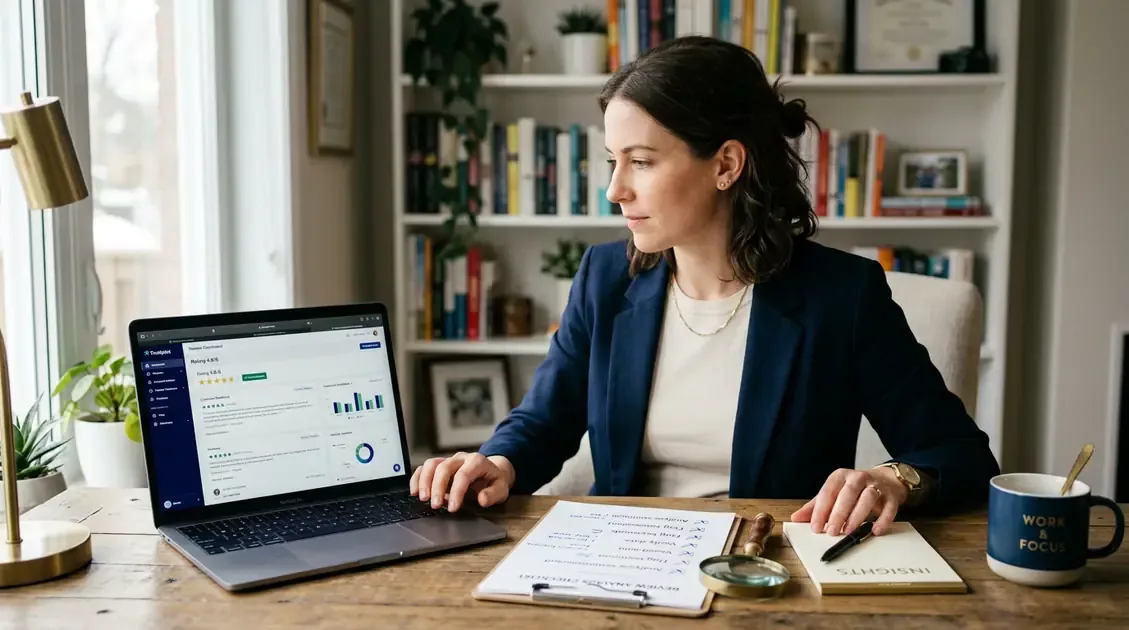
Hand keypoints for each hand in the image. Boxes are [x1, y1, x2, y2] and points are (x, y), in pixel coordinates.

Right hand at [409, 452, 514, 511]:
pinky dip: (417, 478)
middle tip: (435, 505)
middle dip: (438, 487)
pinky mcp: (439, 465)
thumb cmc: (494, 481)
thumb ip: (493, 494)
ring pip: (431, 464)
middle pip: (444, 467)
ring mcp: (449, 460)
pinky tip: (414, 492)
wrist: (491, 472)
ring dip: (424, 481)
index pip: (463, 474)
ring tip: (423, 498)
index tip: (452, 508)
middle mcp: (461, 458)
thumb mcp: (501, 489)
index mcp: (477, 461)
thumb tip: (482, 499)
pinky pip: (424, 467)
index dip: (456, 491)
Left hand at [789, 467, 908, 535]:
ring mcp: (876, 486)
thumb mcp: (833, 494)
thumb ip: (815, 506)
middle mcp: (857, 478)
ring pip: (867, 498)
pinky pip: (888, 508)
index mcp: (839, 477)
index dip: (821, 511)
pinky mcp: (891, 496)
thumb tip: (796, 518)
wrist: (885, 480)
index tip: (815, 528)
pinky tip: (875, 531)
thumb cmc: (853, 490)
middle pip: (847, 494)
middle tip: (832, 531)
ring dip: (857, 515)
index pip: (828, 492)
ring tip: (849, 531)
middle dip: (838, 513)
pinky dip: (883, 520)